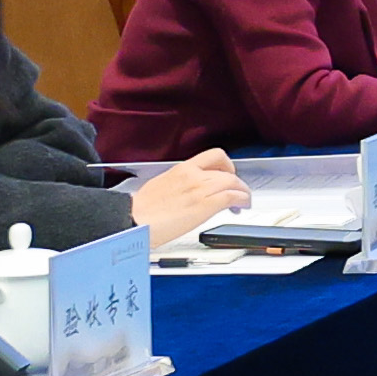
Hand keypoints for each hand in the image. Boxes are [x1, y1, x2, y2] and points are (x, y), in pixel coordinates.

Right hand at [128, 153, 246, 247]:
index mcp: (181, 169)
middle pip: (227, 171)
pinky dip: (242, 200)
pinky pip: (232, 197)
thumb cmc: (140, 210)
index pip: (213, 156)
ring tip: (243, 201)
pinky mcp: (205, 204)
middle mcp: (193, 175)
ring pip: (233, 183)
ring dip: (242, 192)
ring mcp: (200, 189)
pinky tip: (241, 206)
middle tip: (237, 191)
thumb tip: (185, 192)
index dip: (226, 165)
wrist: (133, 220)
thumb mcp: (160, 186)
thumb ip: (178, 184)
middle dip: (236, 182)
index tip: (228, 174)